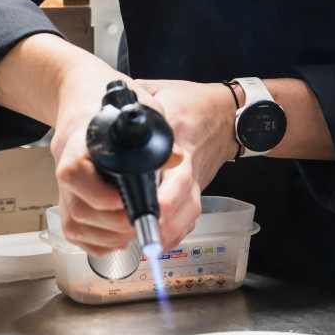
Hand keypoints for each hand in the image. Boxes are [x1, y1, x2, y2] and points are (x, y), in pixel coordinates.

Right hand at [49, 77, 141, 254]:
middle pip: (79, 208)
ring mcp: (64, 186)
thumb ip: (156, 129)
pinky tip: (119, 235)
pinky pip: (76, 232)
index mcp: (80, 141)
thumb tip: (176, 158)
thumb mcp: (140, 105)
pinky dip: (98, 242)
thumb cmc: (112, 100)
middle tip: (144, 221)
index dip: (100, 193)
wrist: (83, 95)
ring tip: (136, 228)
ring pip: (77, 224)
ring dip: (110, 235)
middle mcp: (66, 166)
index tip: (127, 201)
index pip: (75, 172)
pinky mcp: (68, 200)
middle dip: (116, 222)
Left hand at [137, 79, 239, 248]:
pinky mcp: (198, 189)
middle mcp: (188, 161)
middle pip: (182, 198)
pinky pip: (191, 217)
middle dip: (162, 220)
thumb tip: (107, 104)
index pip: (171, 164)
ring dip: (169, 231)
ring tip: (147, 244)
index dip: (160, 190)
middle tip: (140, 233)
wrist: (227, 115)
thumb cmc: (191, 102)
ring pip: (189, 212)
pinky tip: (160, 241)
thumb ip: (134, 98)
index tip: (146, 204)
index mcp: (178, 134)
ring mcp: (196, 178)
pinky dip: (177, 233)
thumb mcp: (159, 90)